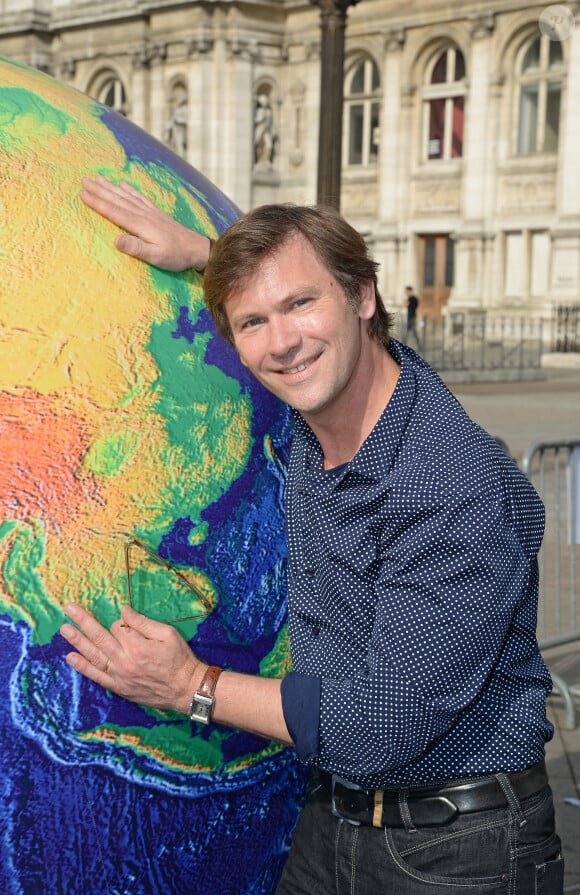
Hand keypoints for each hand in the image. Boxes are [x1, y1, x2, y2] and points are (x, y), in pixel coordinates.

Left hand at [60, 603, 202, 714]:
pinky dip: (83, 667)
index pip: (118, 627)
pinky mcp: (118, 687)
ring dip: (77, 641)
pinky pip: (97, 676)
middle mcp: (125, 661)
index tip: (130, 624)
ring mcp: (119, 676)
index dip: (122, 622)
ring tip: (64, 629)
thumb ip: (143, 623)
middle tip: (69, 608)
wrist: (185, 689)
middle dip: (83, 621)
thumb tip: (124, 611)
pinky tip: (71, 657)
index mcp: (138, 646)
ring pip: (94, 655)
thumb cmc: (180, 659)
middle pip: (99, 637)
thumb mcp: (168, 634)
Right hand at [80, 175, 212, 271]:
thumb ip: (136, 248)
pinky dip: (129, 190)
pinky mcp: (156, 213)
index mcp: (140, 225)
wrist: (197, 248)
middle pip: (117, 200)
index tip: (82, 193)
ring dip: (111, 187)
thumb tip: (115, 240)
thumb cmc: (176, 256)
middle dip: (100, 190)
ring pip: (126, 196)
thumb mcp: (155, 256)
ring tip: (98, 178)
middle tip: (83, 180)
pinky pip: (139, 198)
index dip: (97, 202)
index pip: (114, 211)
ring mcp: (150, 212)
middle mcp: (143, 215)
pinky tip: (123, 184)